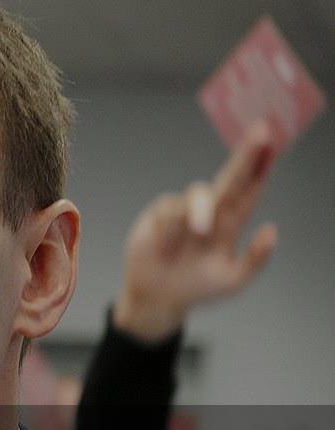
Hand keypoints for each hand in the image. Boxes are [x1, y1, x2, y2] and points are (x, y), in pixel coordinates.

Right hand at [115, 123, 277, 340]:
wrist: (157, 296)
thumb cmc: (197, 288)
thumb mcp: (232, 282)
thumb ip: (255, 259)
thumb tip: (271, 230)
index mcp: (232, 224)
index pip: (251, 191)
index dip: (262, 169)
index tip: (274, 146)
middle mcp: (212, 212)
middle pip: (231, 177)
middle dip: (246, 155)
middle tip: (261, 133)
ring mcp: (185, 211)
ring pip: (199, 194)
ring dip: (201, 211)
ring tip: (199, 233)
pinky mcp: (161, 213)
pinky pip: (169, 210)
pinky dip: (171, 230)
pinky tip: (165, 248)